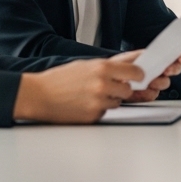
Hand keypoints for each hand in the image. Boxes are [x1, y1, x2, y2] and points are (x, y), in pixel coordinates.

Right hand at [12, 51, 180, 123]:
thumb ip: (110, 66)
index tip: (142, 75)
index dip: (141, 74)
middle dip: (123, 88)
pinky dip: (100, 109)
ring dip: (112, 99)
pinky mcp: (94, 116)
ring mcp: (99, 101)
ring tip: (92, 95)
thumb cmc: (60, 79)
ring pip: (119, 101)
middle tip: (110, 86)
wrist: (38, 95)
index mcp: (103, 67)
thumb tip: (133, 66)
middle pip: (130, 89)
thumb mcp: (87, 65)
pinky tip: (85, 104)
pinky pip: (107, 112)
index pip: (137, 70)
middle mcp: (104, 84)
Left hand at [120, 50, 180, 102]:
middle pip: (174, 70)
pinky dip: (147, 94)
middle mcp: (155, 71)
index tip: (180, 58)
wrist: (104, 83)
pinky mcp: (146, 96)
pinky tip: (139, 91)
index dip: (179, 57)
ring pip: (164, 84)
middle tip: (165, 70)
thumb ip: (143, 58)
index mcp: (154, 59)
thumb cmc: (114, 68)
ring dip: (158, 82)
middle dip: (172, 70)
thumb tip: (156, 58)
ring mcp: (152, 84)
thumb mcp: (128, 59)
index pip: (172, 56)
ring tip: (148, 81)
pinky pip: (153, 95)